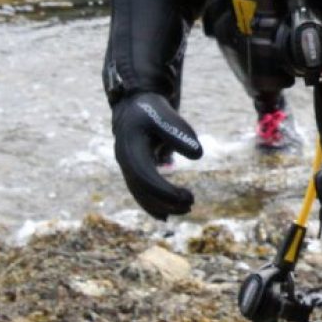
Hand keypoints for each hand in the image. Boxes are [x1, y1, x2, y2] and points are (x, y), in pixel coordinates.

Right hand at [112, 94, 201, 218]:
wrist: (135, 106)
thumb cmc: (153, 110)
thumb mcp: (166, 116)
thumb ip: (180, 134)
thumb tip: (198, 155)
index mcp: (130, 148)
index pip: (145, 177)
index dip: (165, 191)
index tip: (187, 197)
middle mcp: (124, 161)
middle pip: (142, 190)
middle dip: (166, 202)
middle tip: (191, 204)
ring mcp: (126, 167)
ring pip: (140, 195)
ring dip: (161, 206)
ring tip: (187, 209)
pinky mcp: (133, 171)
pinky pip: (140, 193)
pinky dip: (153, 205)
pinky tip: (168, 215)